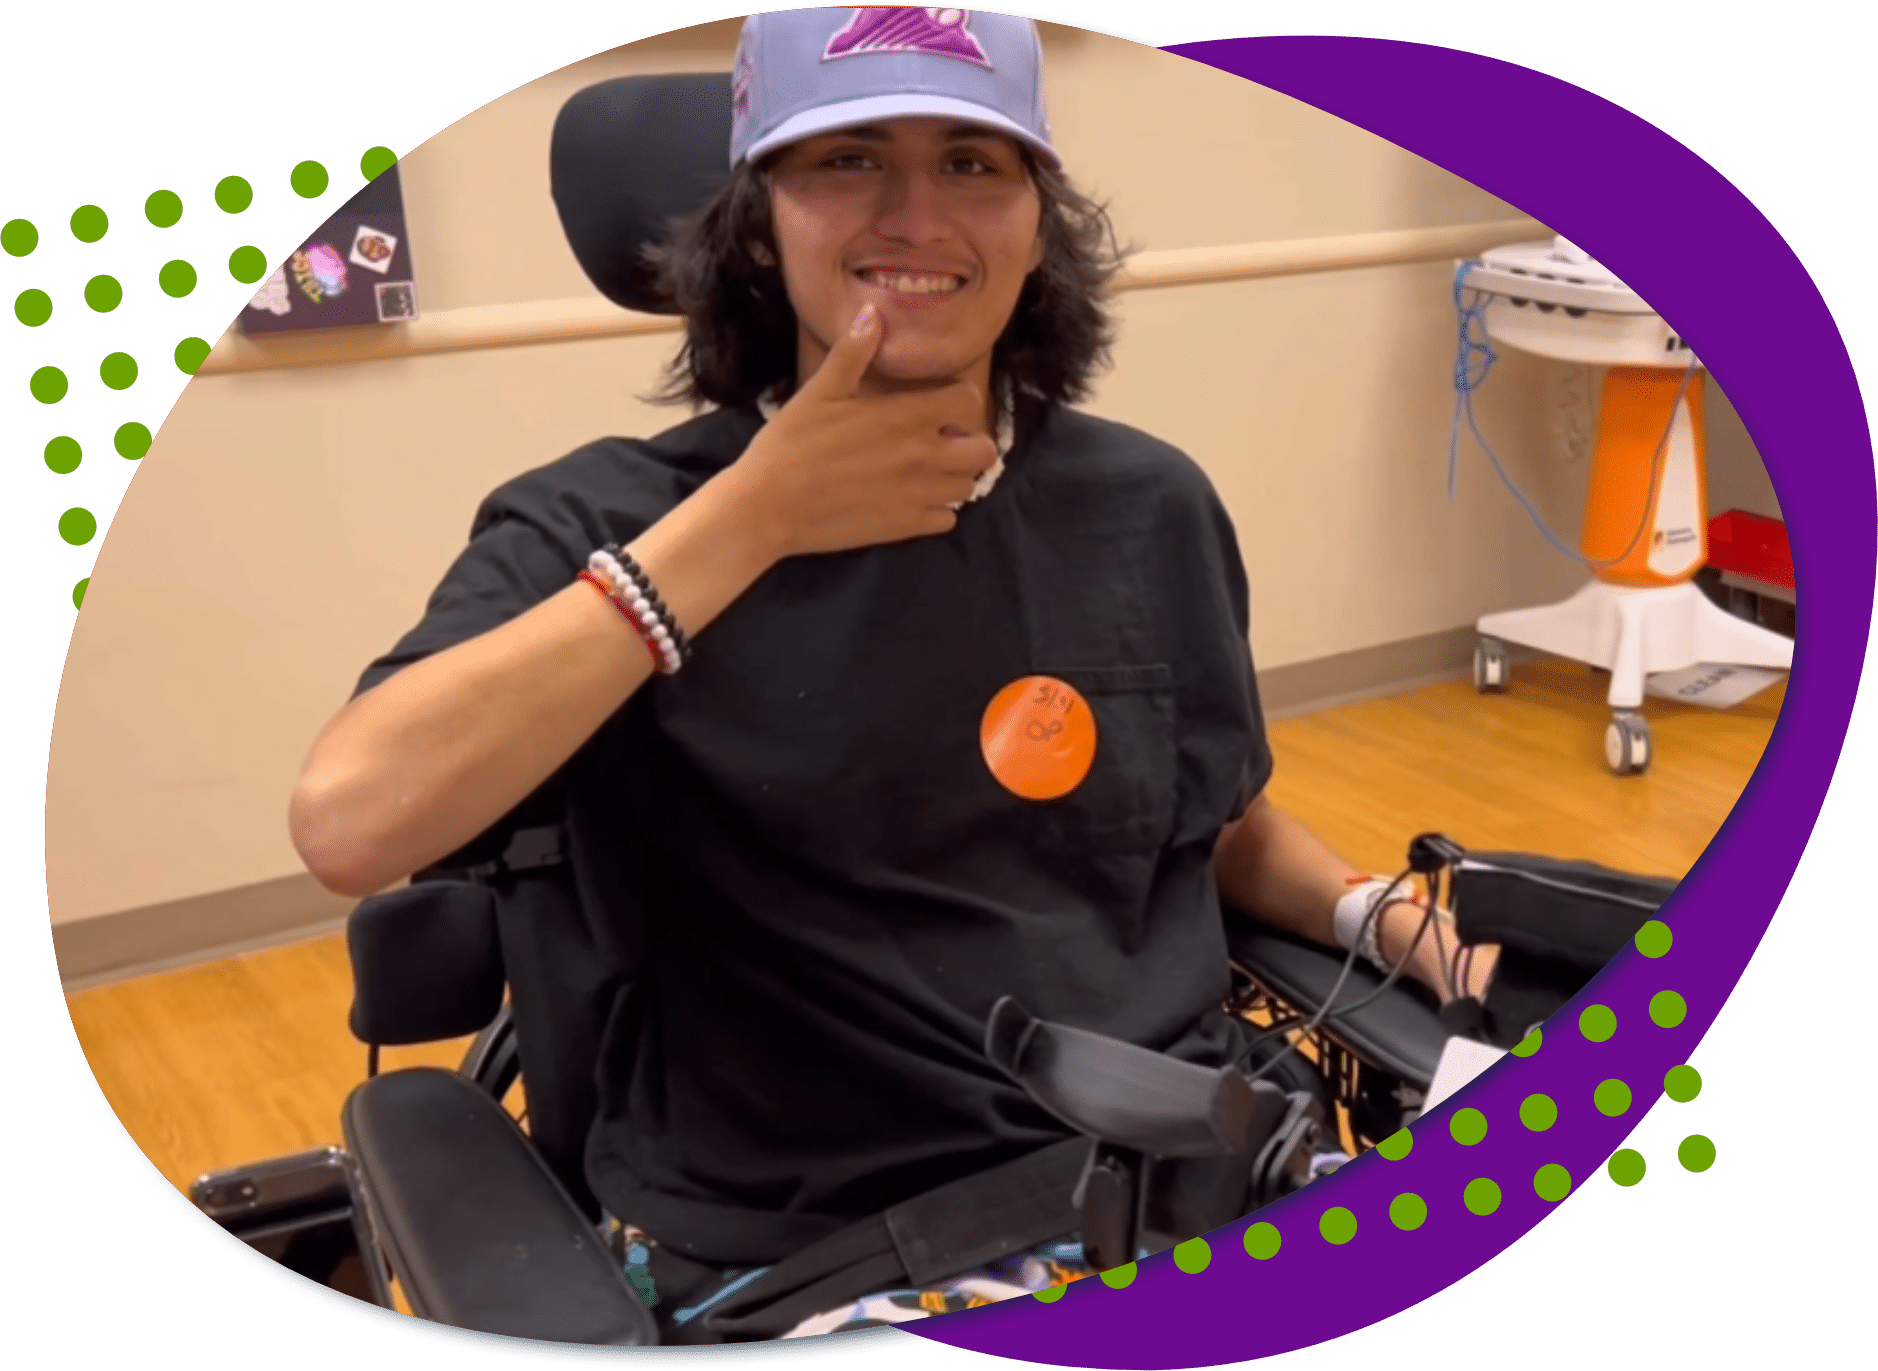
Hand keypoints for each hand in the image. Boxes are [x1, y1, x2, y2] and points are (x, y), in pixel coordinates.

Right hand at [721, 303, 998, 558]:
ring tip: (927, 472)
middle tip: (943, 441)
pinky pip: (948, 521)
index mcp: (905, 416)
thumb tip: (873, 312)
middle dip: (970, 442)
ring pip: (968, 487)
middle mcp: (923, 456)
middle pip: (984, 449)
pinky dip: (938, 512)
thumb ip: (854, 352)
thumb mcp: (821, 390)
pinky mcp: (906, 528)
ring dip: (954, 477)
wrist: (769, 505)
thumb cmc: (791, 443)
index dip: (960, 399)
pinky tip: (913, 501)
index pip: (969, 401)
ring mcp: (918, 495)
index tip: (942, 402)